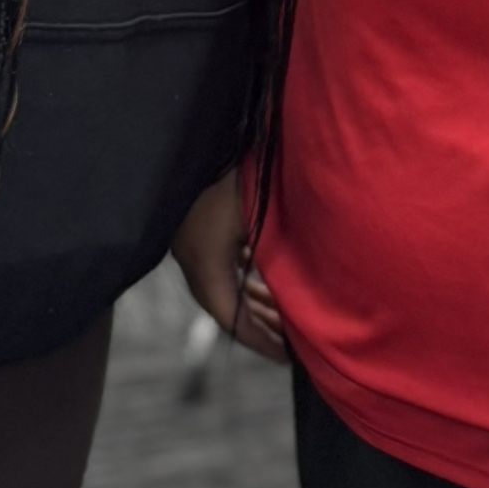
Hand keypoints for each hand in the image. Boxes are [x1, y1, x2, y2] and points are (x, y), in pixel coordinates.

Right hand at [170, 167, 286, 364]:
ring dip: (248, 299)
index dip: (258, 340)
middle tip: (287, 340)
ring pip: (220, 283)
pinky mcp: (193, 223)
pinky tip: (260, 274)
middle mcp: (192, 254)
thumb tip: (299, 298)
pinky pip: (218, 262)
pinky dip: (240, 275)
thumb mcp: (261, 219)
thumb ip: (274, 260)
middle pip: (223, 304)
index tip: (284, 356)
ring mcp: (189, 238)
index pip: (230, 317)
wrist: (208, 131)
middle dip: (256, 324)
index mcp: (206, 260)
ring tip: (279, 314)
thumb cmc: (240, 171)